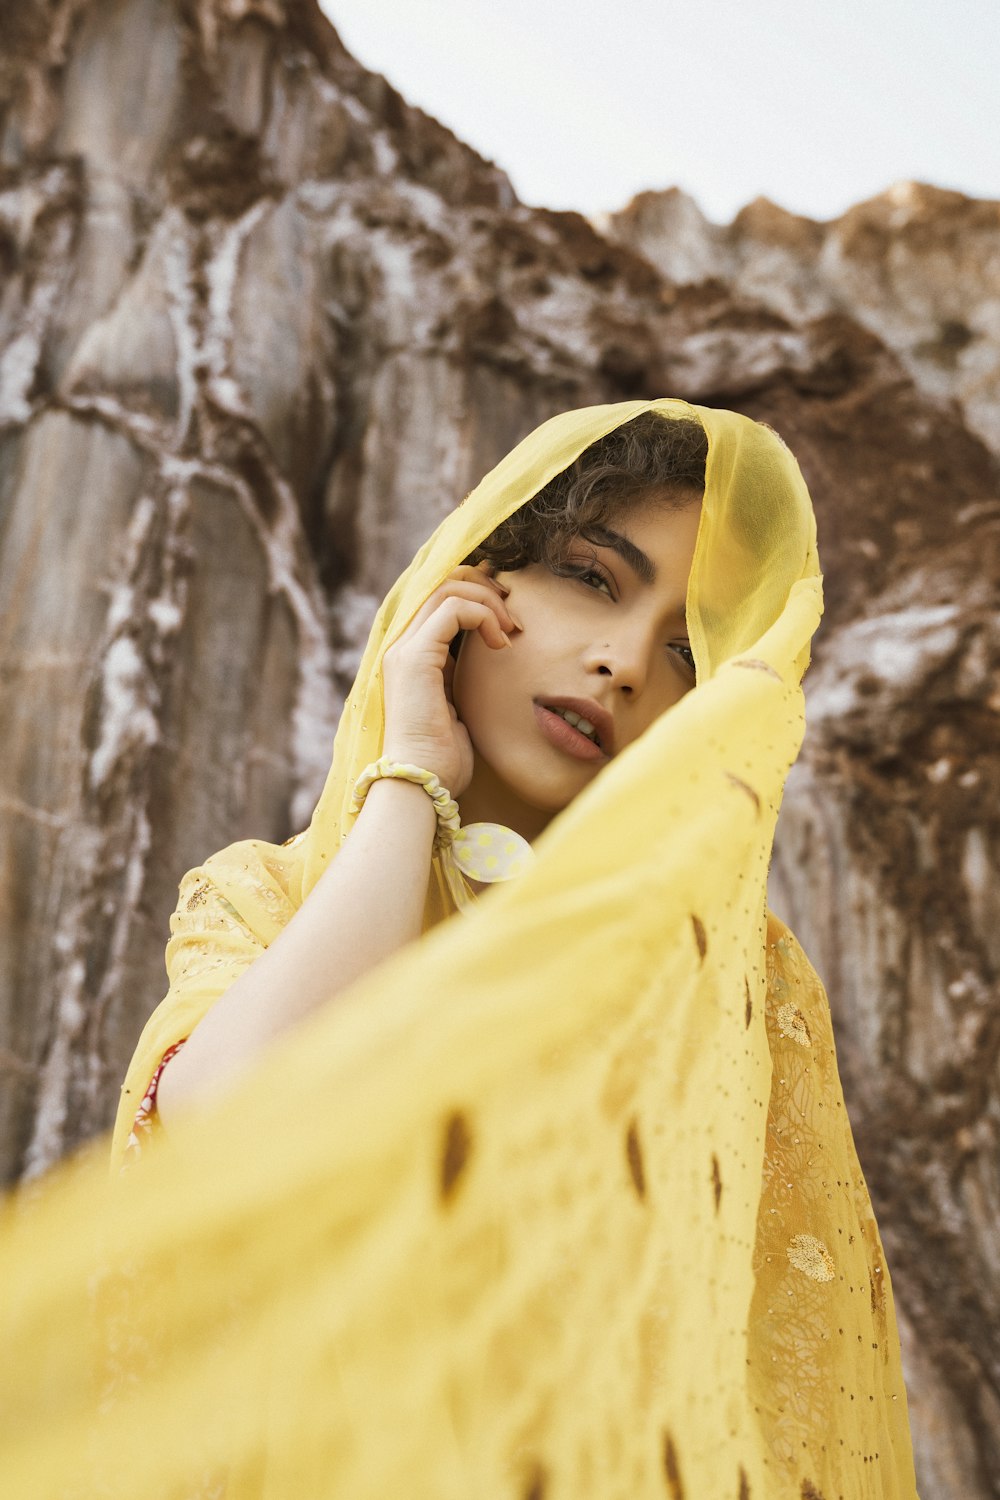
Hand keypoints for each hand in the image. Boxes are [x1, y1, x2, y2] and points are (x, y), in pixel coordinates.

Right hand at [380, 561, 516, 796]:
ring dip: (488, 601)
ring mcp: (404, 650)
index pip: (438, 598)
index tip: (507, 612)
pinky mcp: (415, 658)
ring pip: (448, 589)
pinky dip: (484, 616)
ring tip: (510, 629)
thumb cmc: (444, 759)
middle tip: (513, 610)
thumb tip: (489, 653)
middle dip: (484, 587)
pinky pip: (454, 610)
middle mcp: (401, 645)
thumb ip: (463, 675)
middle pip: (442, 584)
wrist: (423, 785)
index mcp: (411, 655)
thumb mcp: (459, 704)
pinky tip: (501, 643)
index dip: (475, 592)